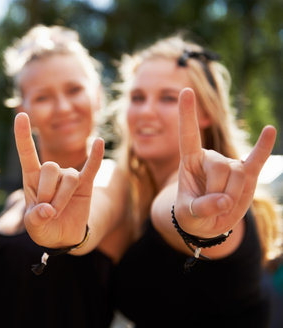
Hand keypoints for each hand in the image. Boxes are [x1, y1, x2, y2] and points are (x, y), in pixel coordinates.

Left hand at [14, 112, 104, 247]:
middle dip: (48, 192)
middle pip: (50, 167)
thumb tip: (47, 210)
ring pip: (69, 178)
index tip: (22, 115)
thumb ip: (35, 219)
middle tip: (48, 211)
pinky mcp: (86, 184)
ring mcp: (69, 177)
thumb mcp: (33, 227)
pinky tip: (99, 142)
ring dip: (63, 198)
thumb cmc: (43, 227)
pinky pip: (92, 168)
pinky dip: (96, 156)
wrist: (63, 236)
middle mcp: (51, 173)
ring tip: (59, 211)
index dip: (23, 135)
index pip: (27, 153)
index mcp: (32, 178)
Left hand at [174, 88, 275, 236]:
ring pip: (237, 175)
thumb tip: (223, 201)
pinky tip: (269, 130)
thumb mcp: (187, 215)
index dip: (187, 114)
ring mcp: (230, 164)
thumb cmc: (191, 214)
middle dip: (218, 191)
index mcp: (190, 160)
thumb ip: (201, 208)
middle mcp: (210, 157)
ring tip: (223, 204)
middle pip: (220, 167)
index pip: (188, 134)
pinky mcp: (247, 174)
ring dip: (233, 196)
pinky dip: (263, 147)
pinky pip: (256, 160)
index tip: (186, 91)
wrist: (207, 223)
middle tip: (212, 205)